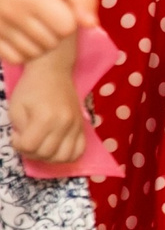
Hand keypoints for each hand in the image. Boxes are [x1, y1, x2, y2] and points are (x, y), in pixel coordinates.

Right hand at [0, 0, 94, 62]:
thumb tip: (91, 25)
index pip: (65, 28)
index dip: (70, 20)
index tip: (63, 7)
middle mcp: (10, 11)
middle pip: (51, 43)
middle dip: (57, 32)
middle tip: (50, 14)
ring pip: (34, 53)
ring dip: (43, 43)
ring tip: (39, 24)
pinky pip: (15, 58)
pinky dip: (25, 52)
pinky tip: (27, 35)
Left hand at [6, 43, 84, 166]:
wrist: (53, 71)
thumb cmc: (30, 88)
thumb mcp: (16, 108)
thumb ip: (21, 130)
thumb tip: (28, 144)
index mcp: (45, 118)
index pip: (29, 146)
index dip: (18, 144)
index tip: (16, 134)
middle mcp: (64, 124)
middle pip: (46, 154)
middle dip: (31, 152)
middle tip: (26, 140)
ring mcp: (76, 126)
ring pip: (64, 157)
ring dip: (49, 157)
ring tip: (41, 146)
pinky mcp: (82, 126)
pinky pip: (79, 151)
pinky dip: (67, 156)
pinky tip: (57, 148)